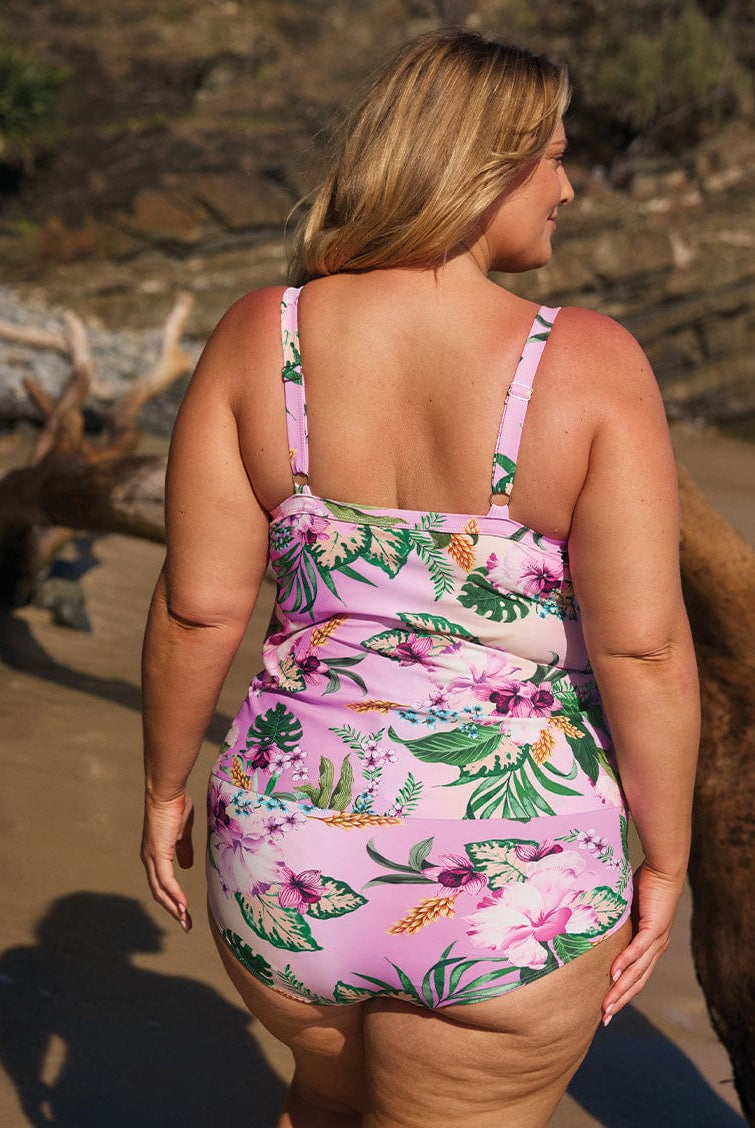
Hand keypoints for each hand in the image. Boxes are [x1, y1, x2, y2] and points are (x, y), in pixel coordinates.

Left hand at [140, 789, 194, 930]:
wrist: (167, 790)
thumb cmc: (175, 805)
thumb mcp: (182, 831)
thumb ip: (183, 849)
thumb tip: (186, 865)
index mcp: (155, 853)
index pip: (161, 882)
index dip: (172, 897)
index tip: (185, 911)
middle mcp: (149, 858)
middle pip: (158, 892)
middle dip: (172, 909)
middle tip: (186, 924)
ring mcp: (151, 857)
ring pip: (160, 890)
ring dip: (174, 907)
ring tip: (186, 921)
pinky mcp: (158, 853)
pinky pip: (165, 880)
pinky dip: (174, 894)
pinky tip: (183, 906)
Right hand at [601, 861, 684, 1023]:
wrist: (664, 869)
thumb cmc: (645, 886)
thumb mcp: (626, 911)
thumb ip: (615, 924)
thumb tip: (593, 927)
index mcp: (651, 947)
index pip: (636, 977)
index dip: (622, 995)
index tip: (606, 1010)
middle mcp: (656, 948)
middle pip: (637, 982)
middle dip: (620, 1002)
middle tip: (604, 1020)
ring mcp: (657, 940)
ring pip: (637, 972)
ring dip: (621, 990)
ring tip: (607, 1005)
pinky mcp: (654, 928)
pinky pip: (638, 949)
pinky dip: (625, 963)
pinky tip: (613, 974)